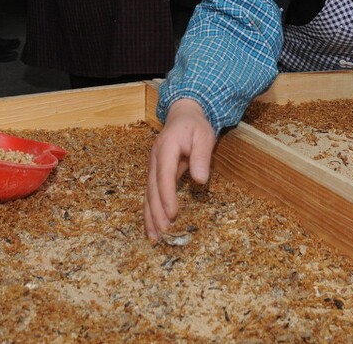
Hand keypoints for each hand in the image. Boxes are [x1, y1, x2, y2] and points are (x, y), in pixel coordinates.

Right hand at [144, 99, 215, 240]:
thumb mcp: (204, 136)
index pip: (164, 175)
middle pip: (152, 188)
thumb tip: (201, 180)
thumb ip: (201, 157)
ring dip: (150, 215)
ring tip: (154, 237)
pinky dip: (150, 211)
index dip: (167, 196)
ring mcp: (152, 166)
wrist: (183, 115)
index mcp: (166, 148)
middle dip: (156, 211)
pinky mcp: (155, 173)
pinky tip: (152, 227)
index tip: (172, 214)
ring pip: (148, 194)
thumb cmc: (195, 126)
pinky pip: (150, 194)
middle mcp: (155, 158)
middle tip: (164, 231)